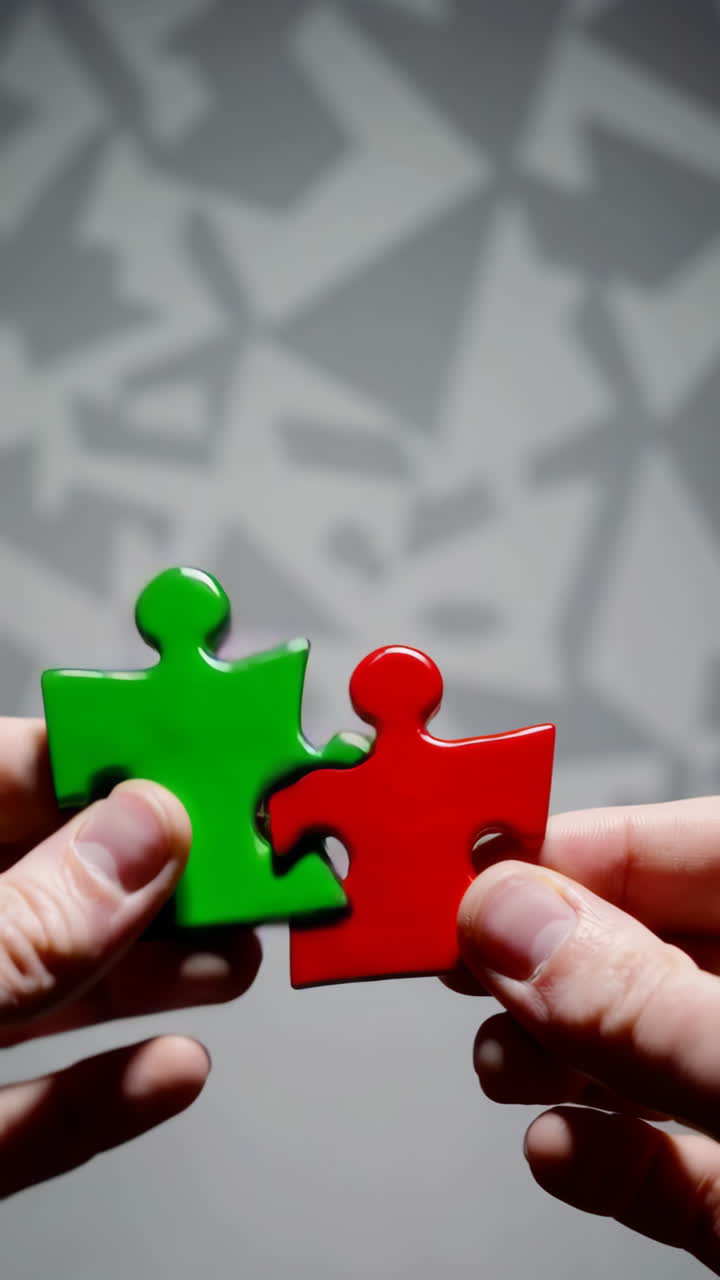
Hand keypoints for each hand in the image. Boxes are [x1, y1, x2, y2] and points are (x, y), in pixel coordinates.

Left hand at [0, 717, 260, 1196]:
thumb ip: (29, 921)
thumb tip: (145, 834)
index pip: (5, 776)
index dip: (104, 758)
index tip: (200, 751)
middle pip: (49, 884)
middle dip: (158, 872)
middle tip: (253, 858)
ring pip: (49, 991)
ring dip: (153, 975)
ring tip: (239, 954)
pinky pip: (30, 1109)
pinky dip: (105, 1092)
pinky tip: (173, 1070)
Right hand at [455, 797, 719, 1273]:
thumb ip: (645, 1002)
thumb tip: (513, 923)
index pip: (685, 847)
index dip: (575, 843)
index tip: (469, 854)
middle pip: (645, 946)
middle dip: (541, 956)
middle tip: (453, 958)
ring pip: (643, 1052)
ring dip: (553, 1054)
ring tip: (500, 1061)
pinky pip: (665, 1163)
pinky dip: (600, 1156)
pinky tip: (558, 1148)